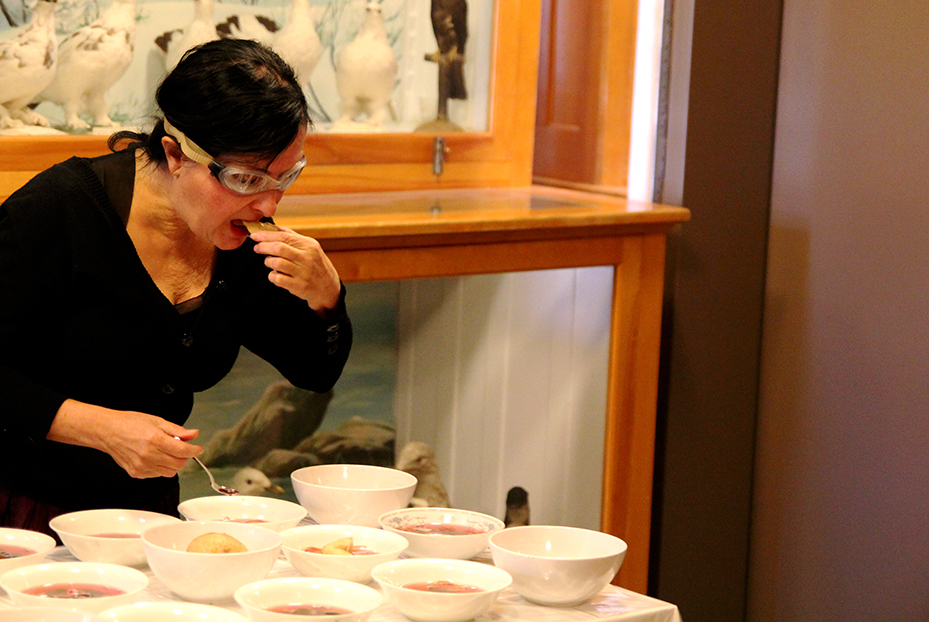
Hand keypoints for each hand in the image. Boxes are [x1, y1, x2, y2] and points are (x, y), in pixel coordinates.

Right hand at [49, 399, 203, 478]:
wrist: (108, 432)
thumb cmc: (130, 423)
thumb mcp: (157, 421)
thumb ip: (177, 430)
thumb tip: (193, 434)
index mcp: (155, 440)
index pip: (184, 451)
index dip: (195, 450)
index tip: (198, 448)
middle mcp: (149, 455)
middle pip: (179, 464)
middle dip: (184, 457)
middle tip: (180, 448)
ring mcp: (142, 466)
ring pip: (170, 472)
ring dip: (173, 463)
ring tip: (165, 451)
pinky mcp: (136, 473)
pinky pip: (157, 475)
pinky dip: (161, 468)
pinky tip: (154, 457)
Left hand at [250, 226, 340, 315]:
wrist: (329, 288)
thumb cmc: (316, 266)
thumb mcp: (310, 248)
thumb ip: (292, 237)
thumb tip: (272, 228)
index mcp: (309, 245)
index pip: (283, 236)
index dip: (266, 235)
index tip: (255, 235)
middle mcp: (307, 258)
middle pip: (279, 248)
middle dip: (263, 246)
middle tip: (257, 248)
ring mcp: (303, 273)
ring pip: (277, 263)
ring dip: (268, 261)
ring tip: (269, 262)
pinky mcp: (299, 286)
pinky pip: (278, 279)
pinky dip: (272, 276)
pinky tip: (275, 275)